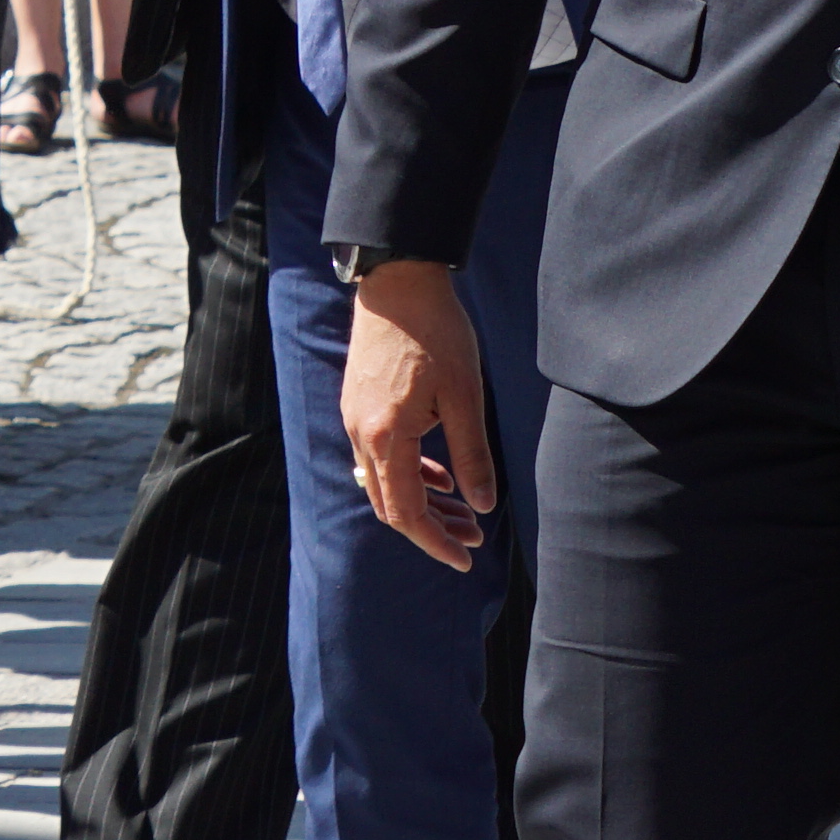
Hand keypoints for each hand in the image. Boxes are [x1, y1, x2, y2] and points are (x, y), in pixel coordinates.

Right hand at [339, 256, 496, 572]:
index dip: (434, 542)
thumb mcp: (465, 395)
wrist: (398, 281)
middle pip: (391, 504)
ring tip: (465, 510)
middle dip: (432, 527)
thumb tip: (482, 505)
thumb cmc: (436, 333)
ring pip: (385, 482)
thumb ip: (471, 455)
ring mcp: (356, 419)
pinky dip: (410, 473)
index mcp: (386, 436)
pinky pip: (380, 457)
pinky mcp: (361, 405)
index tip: (464, 559)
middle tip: (473, 537)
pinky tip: (440, 475)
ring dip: (424, 502)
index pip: (406, 512)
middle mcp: (362, 434)